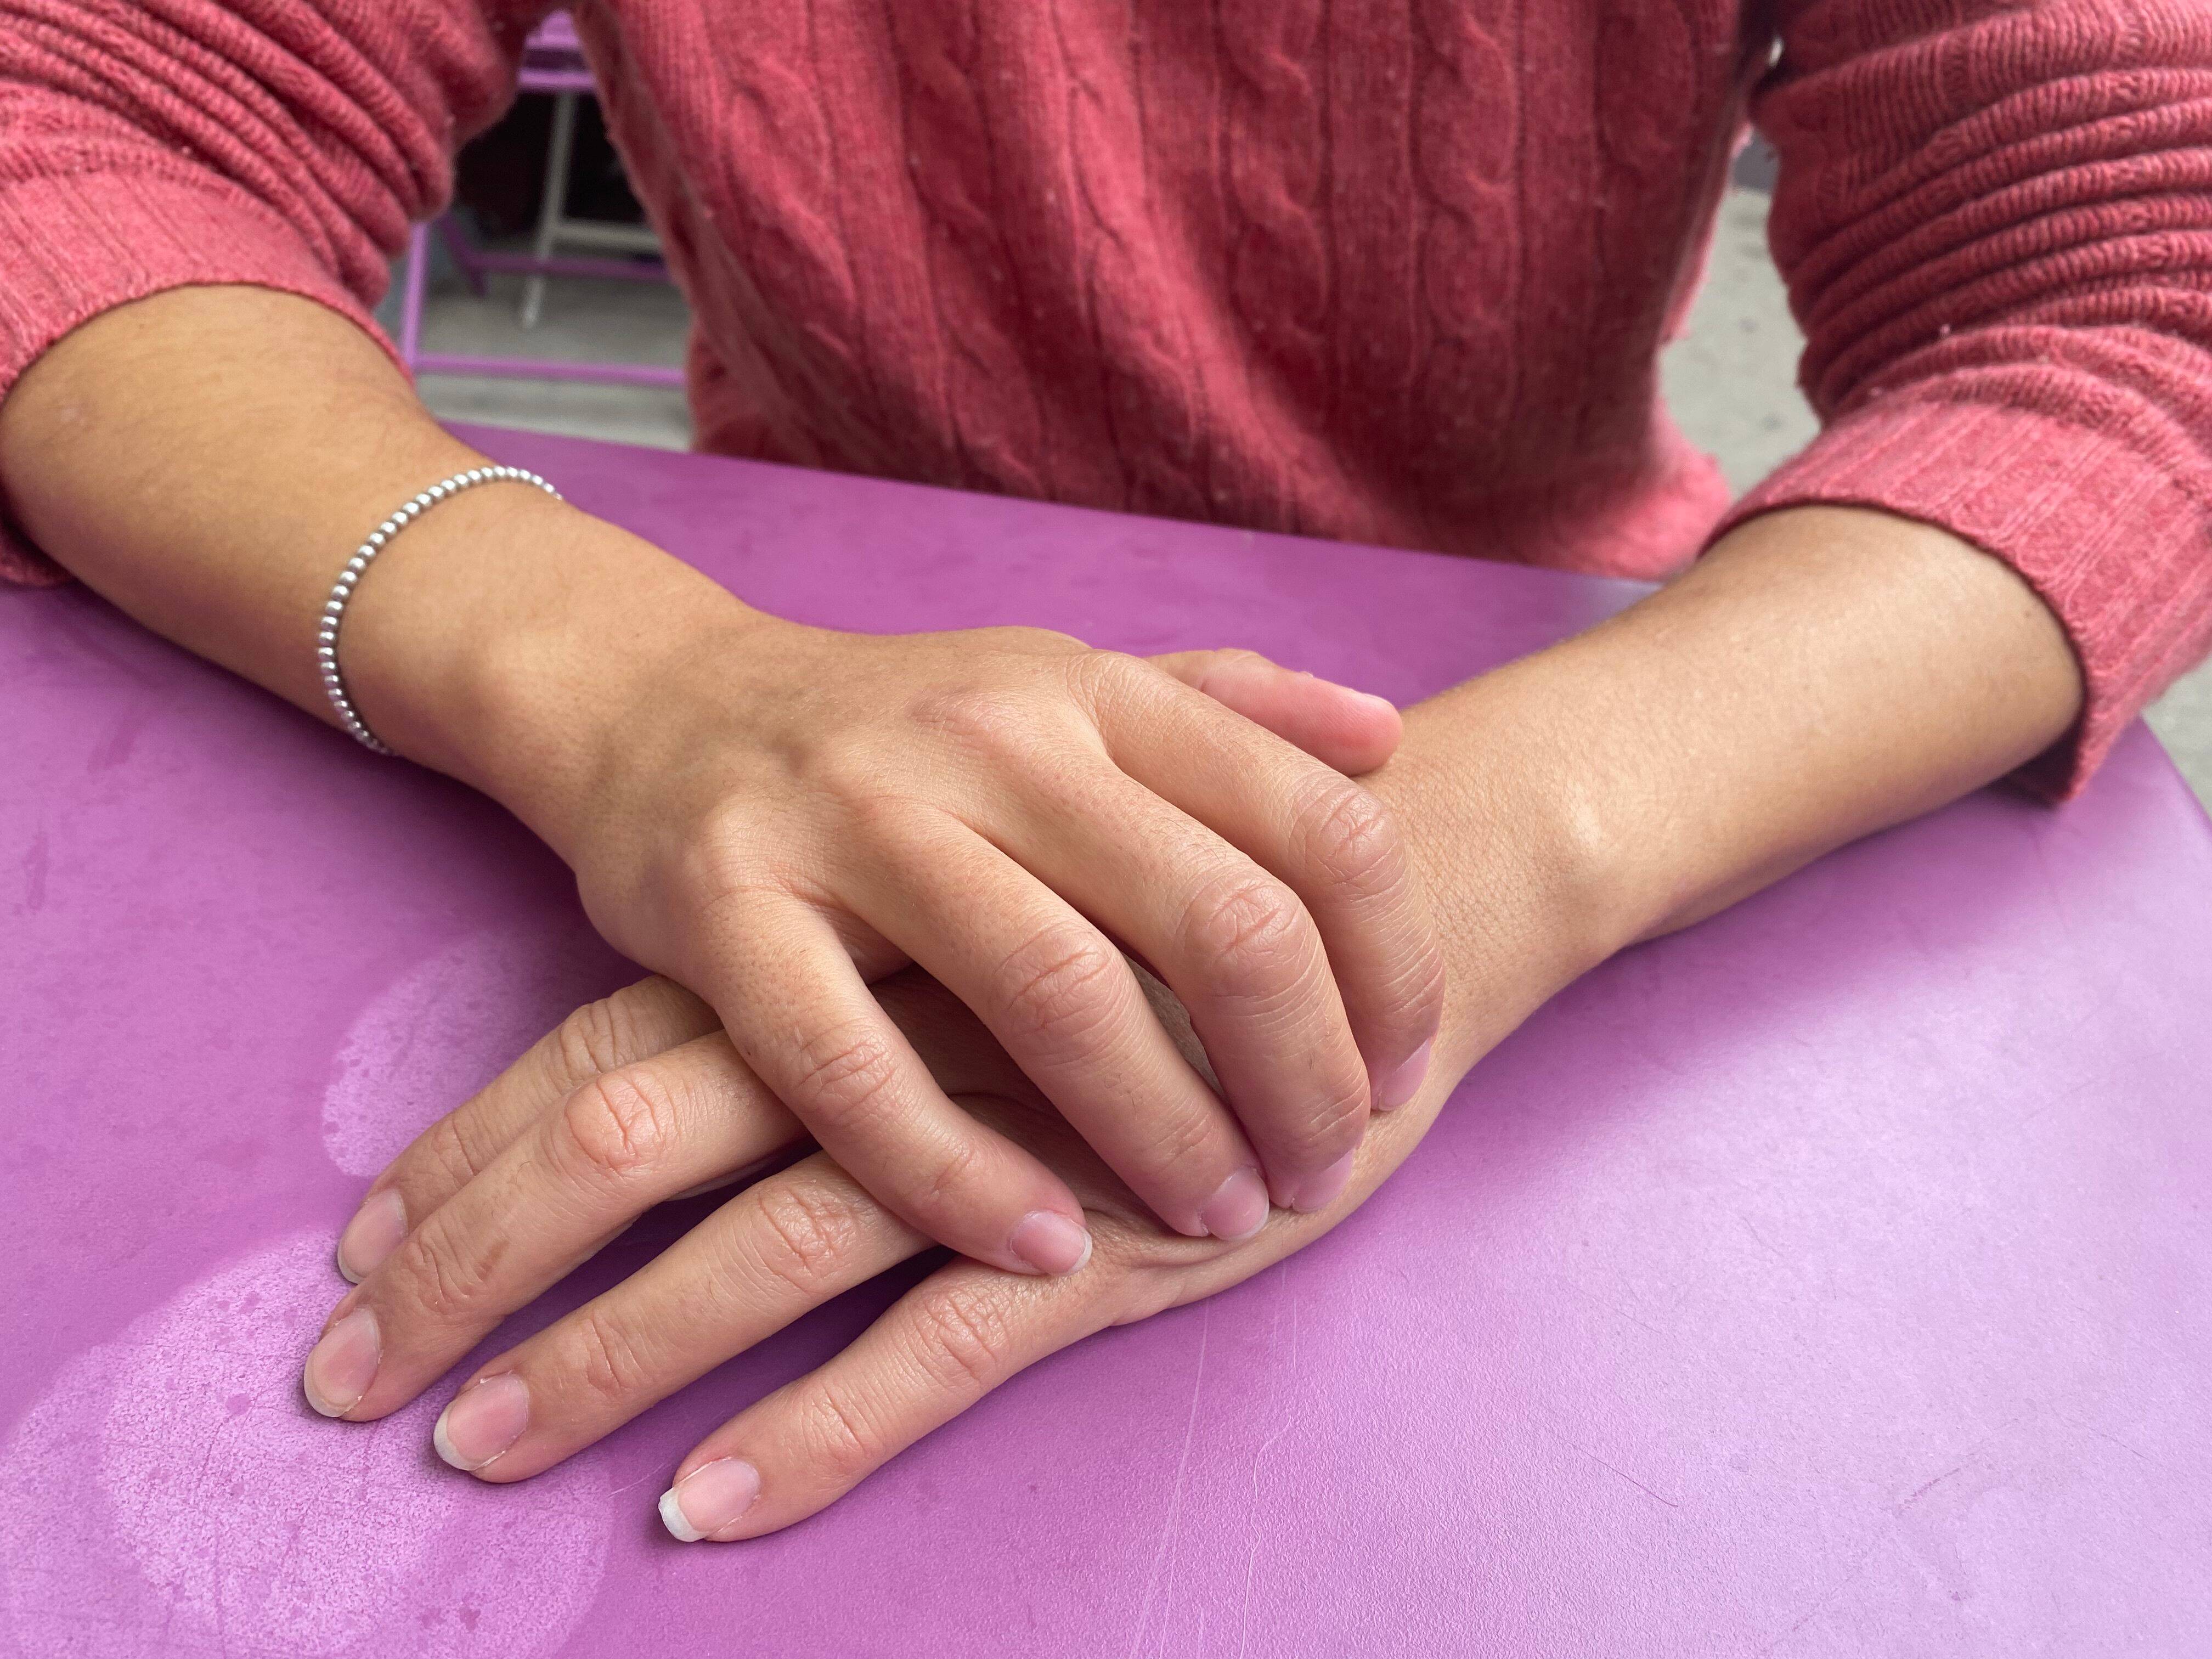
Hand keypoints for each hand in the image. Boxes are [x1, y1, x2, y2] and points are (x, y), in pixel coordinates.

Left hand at [304, 969, 1448, 1537]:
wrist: (1395, 890)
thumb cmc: (1171, 903)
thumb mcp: (998, 904)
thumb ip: (868, 959)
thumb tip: (710, 1043)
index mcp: (853, 949)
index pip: (609, 1046)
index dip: (476, 1146)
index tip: (362, 1247)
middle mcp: (892, 1028)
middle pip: (634, 1141)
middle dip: (481, 1262)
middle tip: (350, 1377)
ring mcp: (995, 1136)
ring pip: (763, 1257)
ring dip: (607, 1360)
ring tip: (480, 1445)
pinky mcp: (1099, 1233)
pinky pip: (931, 1352)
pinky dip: (815, 1434)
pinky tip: (710, 1506)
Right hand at [467, 614, 1444, 1277]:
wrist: (662, 705)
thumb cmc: (907, 725)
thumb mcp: (1069, 686)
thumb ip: (1230, 706)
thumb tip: (1392, 737)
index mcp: (1094, 692)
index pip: (1315, 823)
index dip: (1394, 964)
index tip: (1409, 1067)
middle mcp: (990, 738)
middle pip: (1215, 919)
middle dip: (1303, 1073)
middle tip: (1328, 1169)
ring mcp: (852, 818)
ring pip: (1053, 993)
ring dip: (1162, 1132)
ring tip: (1221, 1219)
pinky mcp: (726, 909)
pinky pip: (855, 1072)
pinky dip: (959, 1174)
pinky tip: (1043, 1244)